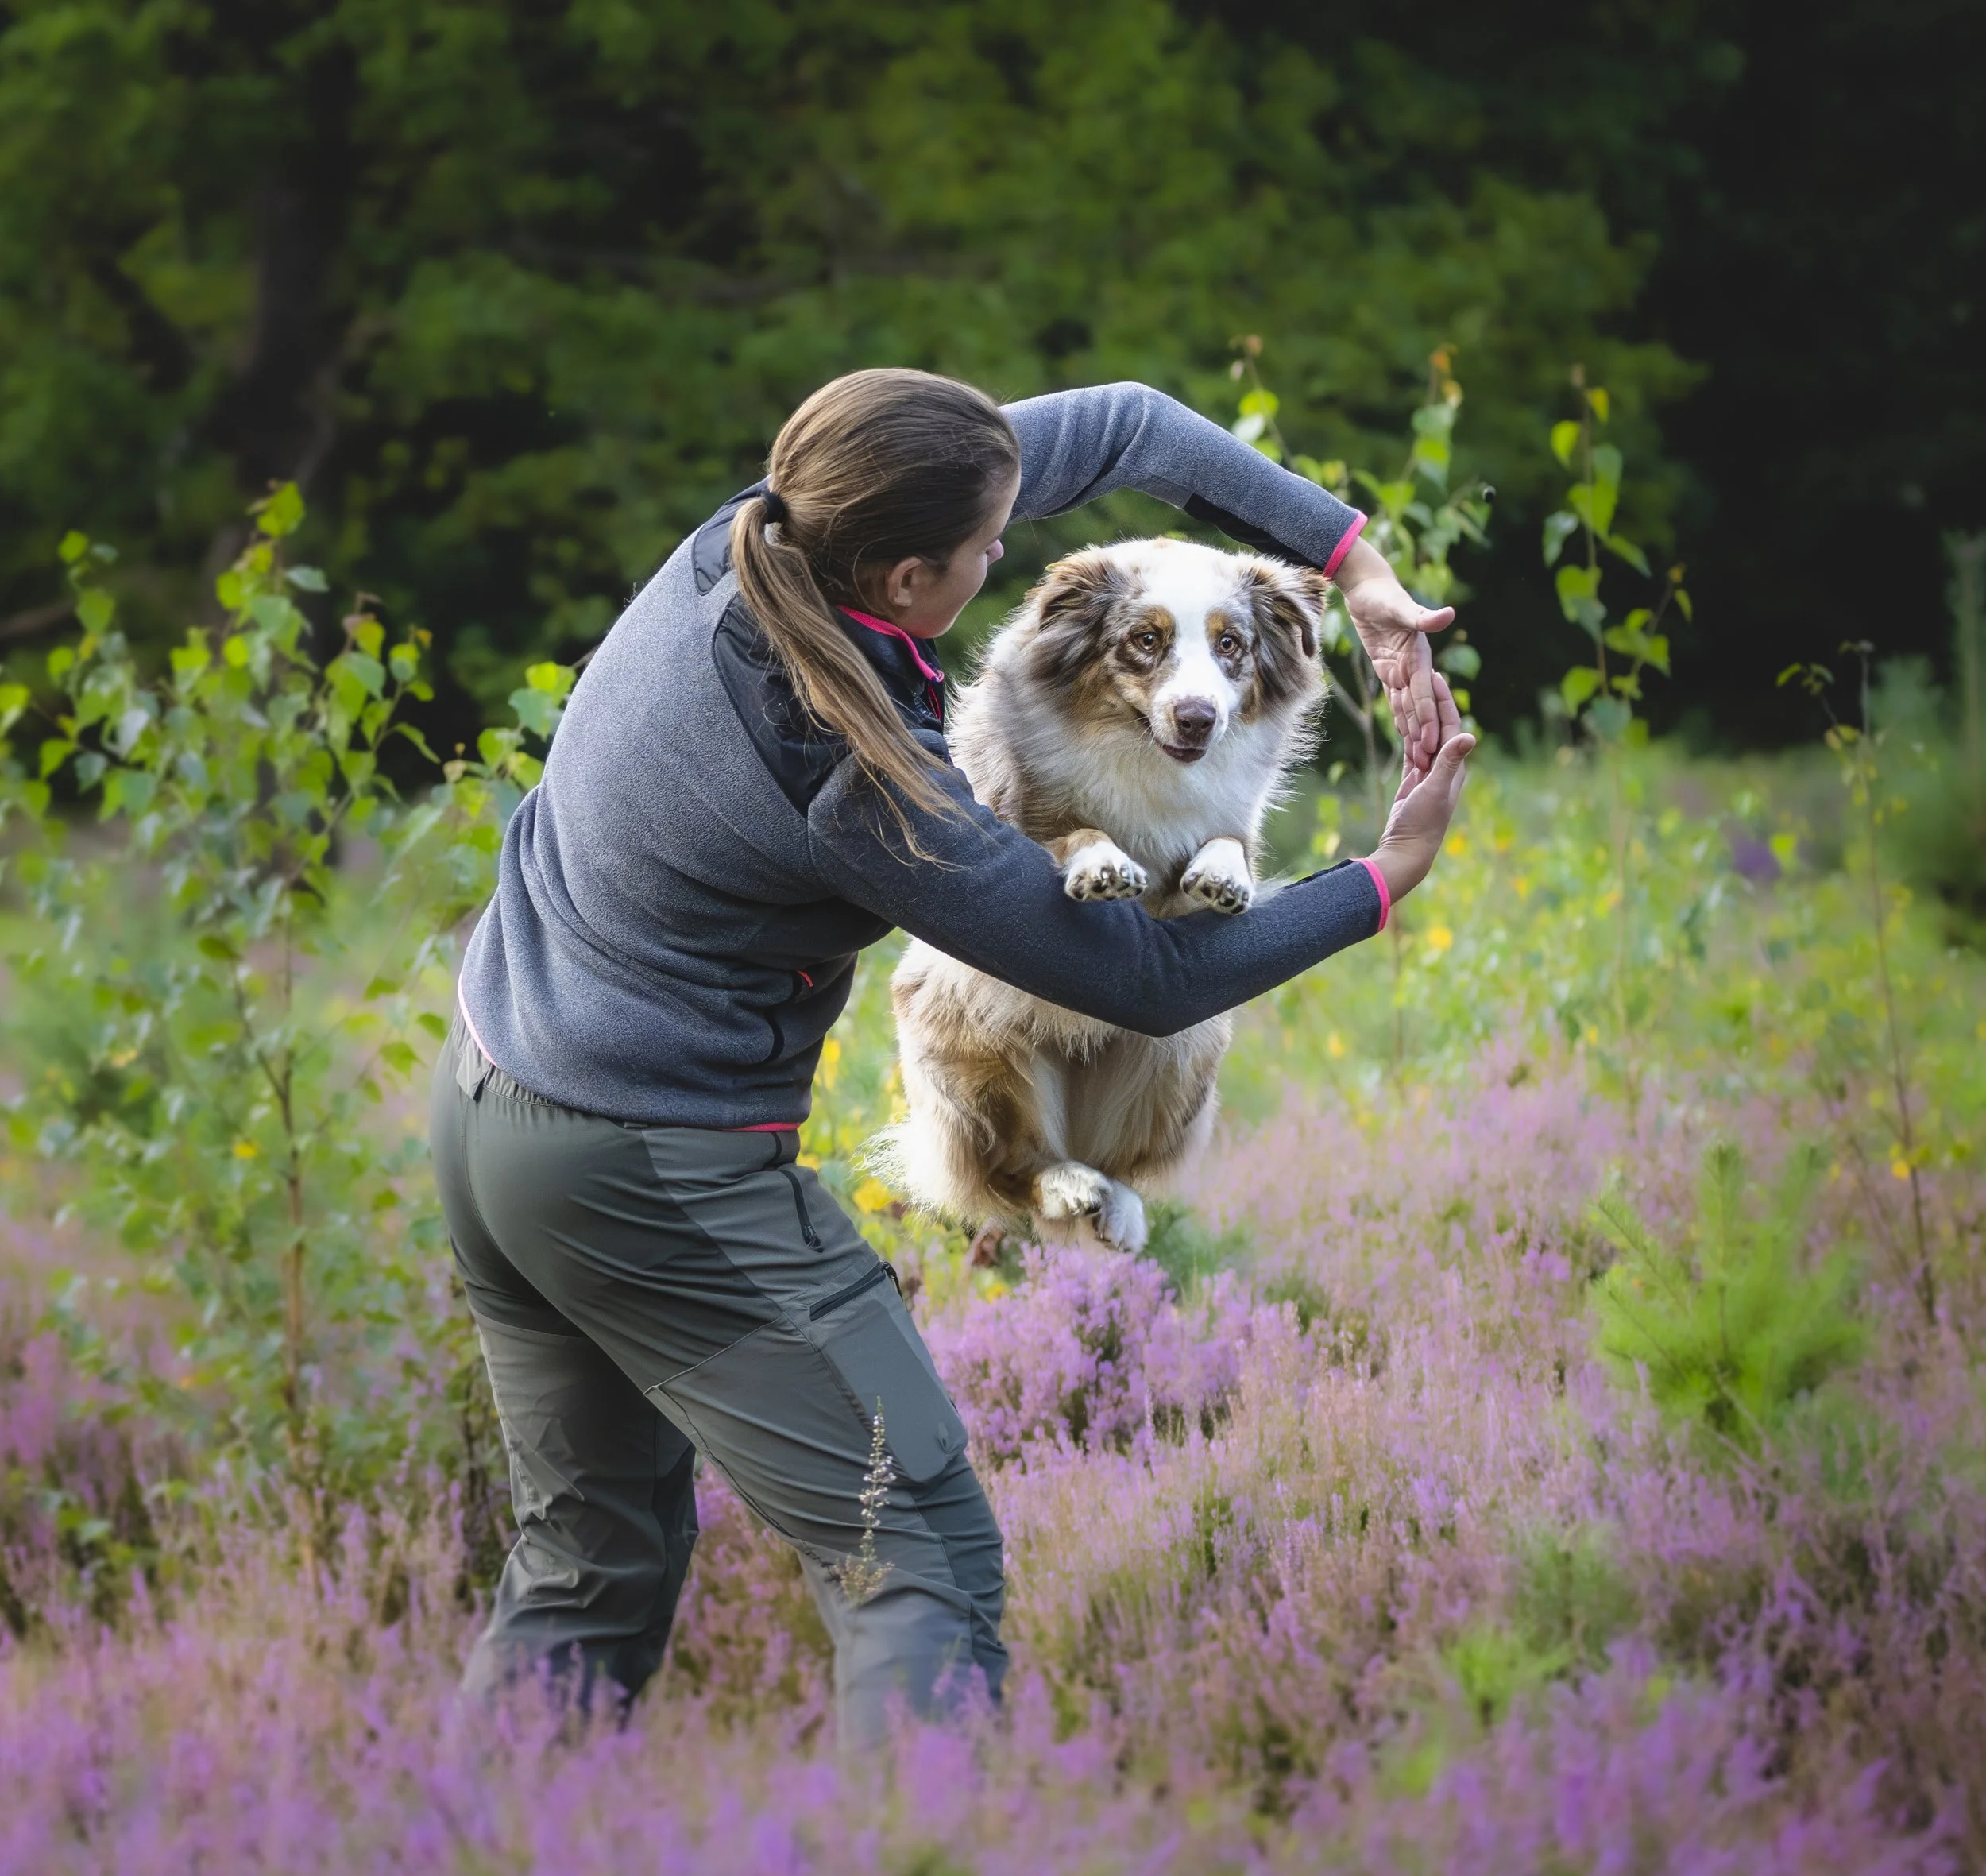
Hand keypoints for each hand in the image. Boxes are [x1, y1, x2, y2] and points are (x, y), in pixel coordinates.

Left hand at [1332, 537, 1455, 773]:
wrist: (1369, 588)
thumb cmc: (1383, 595)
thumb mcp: (1400, 606)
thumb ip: (1423, 617)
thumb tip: (1449, 615)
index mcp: (1419, 657)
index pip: (1424, 694)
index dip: (1427, 719)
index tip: (1432, 742)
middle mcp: (1414, 667)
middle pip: (1418, 707)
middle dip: (1423, 734)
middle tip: (1426, 764)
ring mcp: (1402, 669)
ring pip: (1407, 707)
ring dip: (1412, 731)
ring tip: (1418, 757)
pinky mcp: (1388, 669)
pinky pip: (1396, 698)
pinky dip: (1400, 716)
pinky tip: (1404, 734)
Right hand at [1367, 674, 1472, 907]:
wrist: (1408, 851)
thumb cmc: (1423, 823)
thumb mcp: (1435, 789)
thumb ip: (1449, 762)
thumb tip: (1469, 735)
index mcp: (1453, 766)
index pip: (1450, 725)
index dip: (1444, 700)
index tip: (1437, 676)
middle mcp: (1445, 767)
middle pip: (1439, 727)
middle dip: (1434, 701)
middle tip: (1426, 673)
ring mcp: (1429, 774)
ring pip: (1426, 737)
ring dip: (1422, 715)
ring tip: (1414, 692)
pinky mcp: (1414, 782)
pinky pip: (1413, 751)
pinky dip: (1410, 735)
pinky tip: (1405, 723)